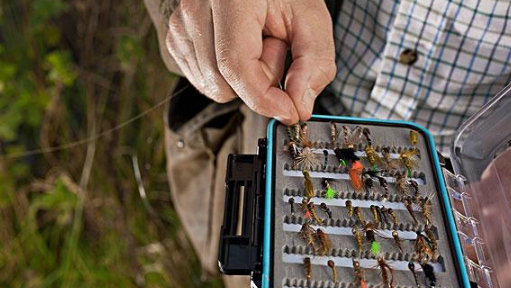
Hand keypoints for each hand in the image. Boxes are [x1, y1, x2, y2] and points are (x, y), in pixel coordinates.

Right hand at [166, 0, 335, 124]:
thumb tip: (298, 107)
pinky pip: (205, 82)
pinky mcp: (176, 40)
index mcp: (229, 0)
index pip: (236, 67)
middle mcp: (196, 10)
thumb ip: (313, 65)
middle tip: (276, 47)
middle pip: (224, 85)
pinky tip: (240, 48)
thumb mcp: (312, 20)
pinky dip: (228, 76)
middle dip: (259, 81)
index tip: (289, 110)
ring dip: (244, 78)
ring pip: (214, 88)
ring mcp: (181, 26)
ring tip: (258, 44)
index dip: (264, 99)